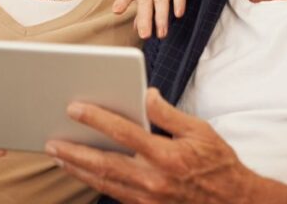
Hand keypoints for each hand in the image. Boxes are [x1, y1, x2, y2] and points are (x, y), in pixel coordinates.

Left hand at [45, 87, 260, 203]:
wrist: (235, 203)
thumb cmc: (218, 164)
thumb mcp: (200, 131)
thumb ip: (168, 113)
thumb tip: (146, 94)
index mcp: (167, 156)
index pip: (124, 133)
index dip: (97, 119)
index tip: (74, 108)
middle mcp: (154, 180)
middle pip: (104, 164)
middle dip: (74, 152)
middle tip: (51, 142)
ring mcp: (149, 198)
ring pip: (104, 183)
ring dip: (78, 169)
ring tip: (58, 155)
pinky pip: (114, 194)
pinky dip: (95, 182)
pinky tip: (81, 171)